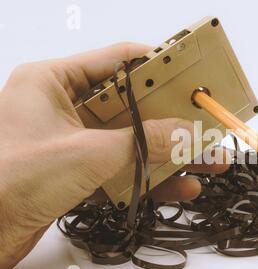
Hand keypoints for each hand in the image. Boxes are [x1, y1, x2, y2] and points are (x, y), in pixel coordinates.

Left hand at [0, 43, 227, 268]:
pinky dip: (149, 177)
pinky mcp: (77, 170)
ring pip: (131, 140)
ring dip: (169, 152)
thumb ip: (143, 142)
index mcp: (53, 82)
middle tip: (205, 122)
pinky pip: (122, 167)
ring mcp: (72, 140)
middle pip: (130, 105)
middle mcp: (63, 107)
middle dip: (172, 119)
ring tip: (208, 160)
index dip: (157, 66)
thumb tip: (186, 133)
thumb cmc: (12, 180)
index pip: (116, 61)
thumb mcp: (90, 153)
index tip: (190, 75)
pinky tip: (180, 186)